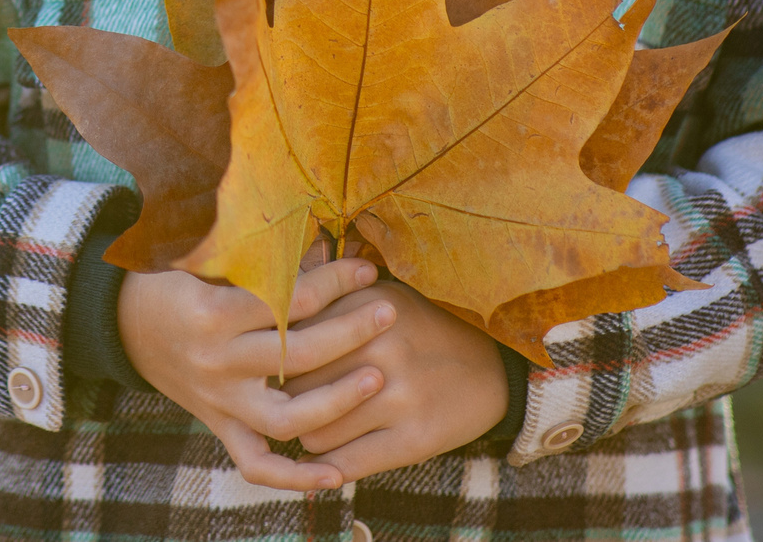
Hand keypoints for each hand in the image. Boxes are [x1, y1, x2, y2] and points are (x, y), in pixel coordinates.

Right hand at [117, 257, 395, 491]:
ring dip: (336, 401)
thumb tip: (325, 242)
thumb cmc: (170, 280)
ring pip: (286, 417)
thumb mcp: (205, 259)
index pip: (287, 300)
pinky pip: (257, 464)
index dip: (333, 280)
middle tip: (388, 313)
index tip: (366, 268)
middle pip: (297, 354)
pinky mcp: (218, 425)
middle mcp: (217, 363)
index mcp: (212, 314)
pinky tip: (338, 475)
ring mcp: (219, 401)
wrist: (121, 324)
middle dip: (350, 331)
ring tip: (377, 378)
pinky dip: (296, 477)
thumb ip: (260, 259)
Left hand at [280, 278, 508, 482]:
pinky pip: (346, 462)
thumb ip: (328, 298)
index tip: (275, 366)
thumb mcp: (380, 296)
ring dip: (309, 432)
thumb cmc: (421, 329)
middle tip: (292, 402)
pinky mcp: (415, 439)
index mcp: (365, 308)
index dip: (276, 358)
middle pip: (295, 386)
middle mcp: (380, 348)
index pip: (290, 339)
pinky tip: (329, 457)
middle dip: (287, 398)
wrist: (494, 368)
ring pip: (313, 429)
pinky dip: (329, 465)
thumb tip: (268, 310)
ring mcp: (399, 396)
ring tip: (316, 425)